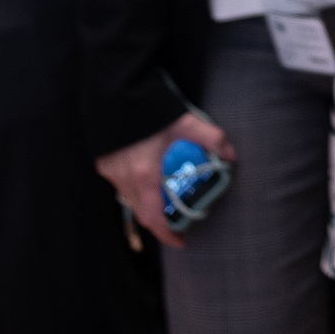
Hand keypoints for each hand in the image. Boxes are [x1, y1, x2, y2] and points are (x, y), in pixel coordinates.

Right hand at [93, 111, 233, 243]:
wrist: (116, 91)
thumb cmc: (151, 110)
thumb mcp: (185, 123)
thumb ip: (211, 139)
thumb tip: (232, 156)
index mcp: (144, 176)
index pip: (153, 218)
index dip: (166, 235)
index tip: (181, 242)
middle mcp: (123, 179)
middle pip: (140, 212)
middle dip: (158, 222)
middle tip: (176, 221)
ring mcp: (110, 171)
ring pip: (128, 199)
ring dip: (146, 204)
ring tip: (163, 197)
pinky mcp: (103, 161)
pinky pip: (119, 185)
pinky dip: (134, 188)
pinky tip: (146, 176)